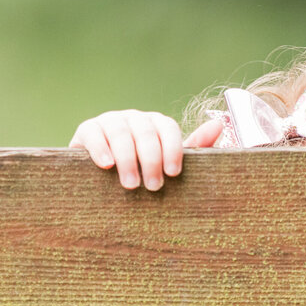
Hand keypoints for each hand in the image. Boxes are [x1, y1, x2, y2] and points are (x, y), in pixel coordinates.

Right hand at [70, 111, 223, 190]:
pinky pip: (94, 133)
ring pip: (121, 132)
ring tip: (131, 185)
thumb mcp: (168, 165)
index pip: (168, 128)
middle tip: (153, 187)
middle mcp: (135, 118)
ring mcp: (110, 121)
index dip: (172, 149)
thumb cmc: (143, 173)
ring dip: (127, 159)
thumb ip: (194, 148)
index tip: (173, 173)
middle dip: (151, 160)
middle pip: (146, 132)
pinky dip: (100, 148)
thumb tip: (218, 124)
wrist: (103, 181)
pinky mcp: (87, 129)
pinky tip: (106, 166)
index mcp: (157, 124)